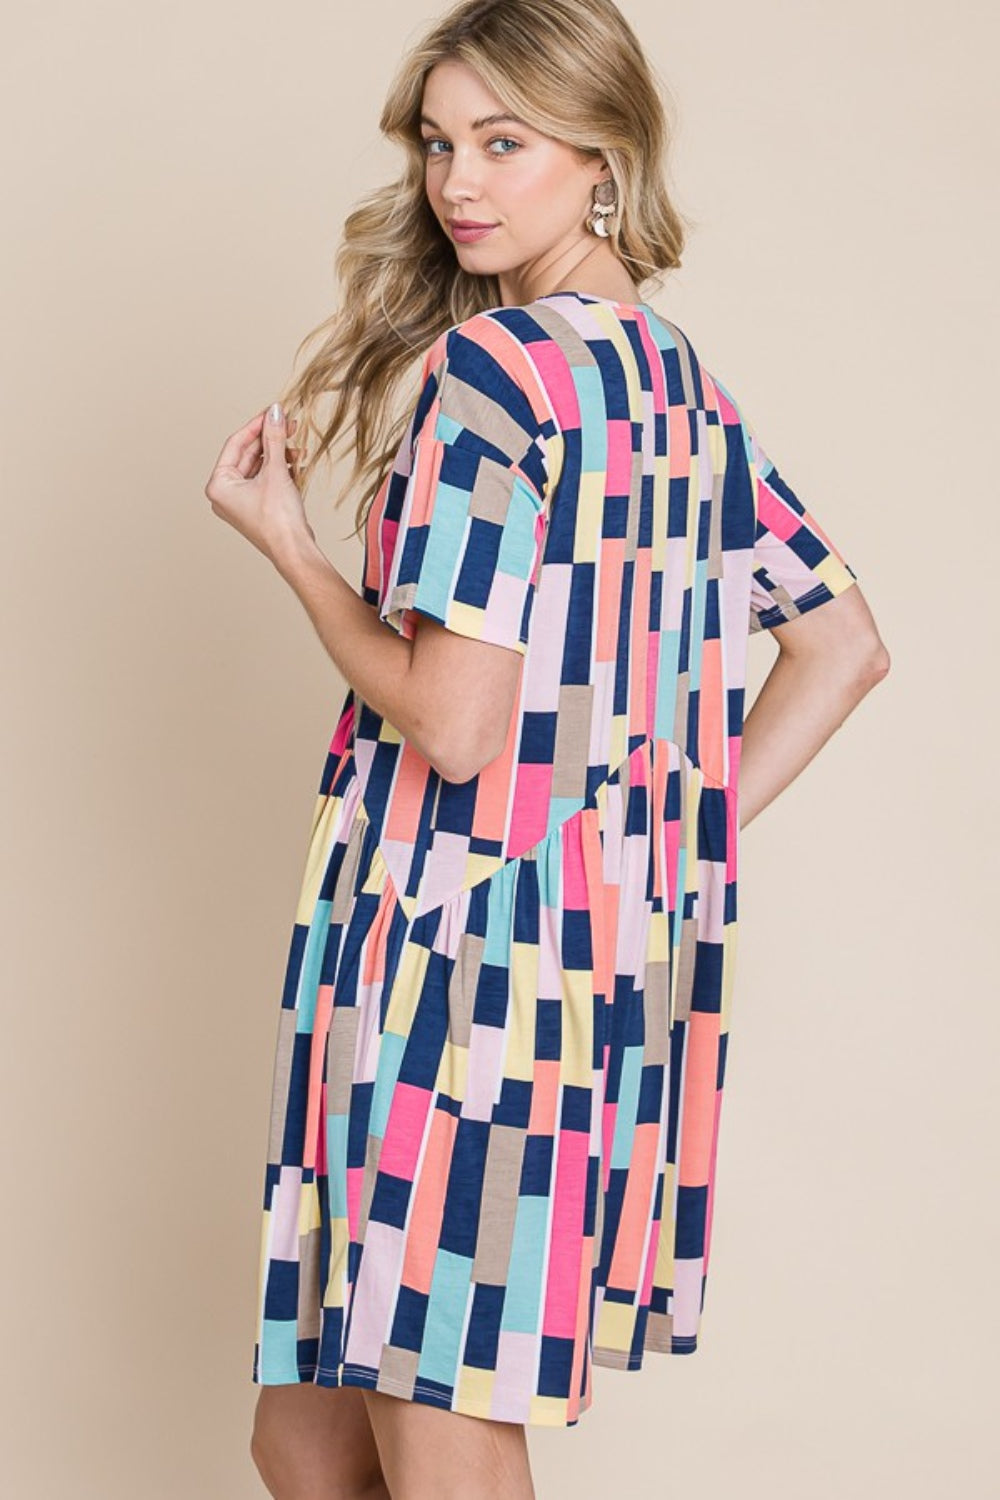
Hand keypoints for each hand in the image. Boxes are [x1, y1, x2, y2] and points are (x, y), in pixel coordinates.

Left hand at [203, 402, 315, 563]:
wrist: (294, 550)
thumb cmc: (279, 521)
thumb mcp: (276, 471)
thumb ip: (274, 438)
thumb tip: (275, 412)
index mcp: (218, 485)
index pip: (235, 444)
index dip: (256, 425)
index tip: (273, 411)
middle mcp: (224, 494)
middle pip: (248, 455)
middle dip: (270, 440)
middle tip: (288, 425)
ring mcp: (240, 502)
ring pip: (259, 467)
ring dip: (279, 455)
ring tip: (297, 448)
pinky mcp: (256, 507)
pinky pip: (265, 480)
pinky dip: (280, 470)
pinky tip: (296, 464)